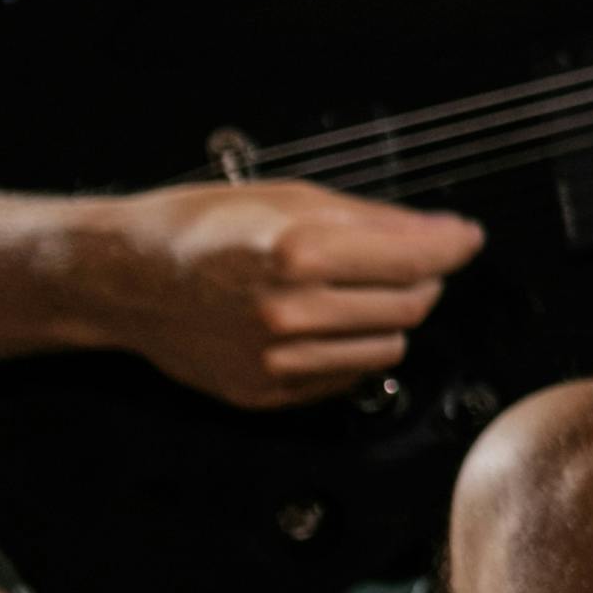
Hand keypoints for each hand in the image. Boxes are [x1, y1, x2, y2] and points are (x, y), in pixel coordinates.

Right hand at [88, 181, 486, 408]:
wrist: (127, 279)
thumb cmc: (203, 227)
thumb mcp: (290, 199)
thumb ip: (374, 220)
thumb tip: (444, 232)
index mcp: (298, 253)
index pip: (415, 260)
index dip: (453, 246)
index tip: (466, 238)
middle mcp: (290, 312)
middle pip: (411, 306)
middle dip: (422, 279)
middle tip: (404, 259)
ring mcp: (277, 360)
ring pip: (389, 348)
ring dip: (388, 318)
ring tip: (351, 290)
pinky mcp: (267, 393)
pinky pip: (348, 377)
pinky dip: (352, 350)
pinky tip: (322, 322)